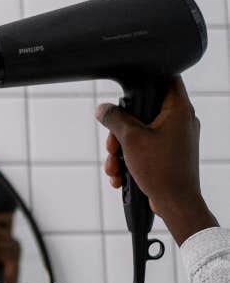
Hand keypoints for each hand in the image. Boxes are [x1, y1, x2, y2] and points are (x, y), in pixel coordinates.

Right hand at [95, 75, 217, 244]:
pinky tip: (121, 176)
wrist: (176, 203)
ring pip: (141, 133)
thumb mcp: (130, 139)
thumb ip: (114, 119)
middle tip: (113, 144)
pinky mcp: (170, 155)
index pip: (167, 78)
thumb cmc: (162, 171)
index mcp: (178, 110)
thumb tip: (103, 109)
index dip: (148, 80)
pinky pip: (146, 149)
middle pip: (144, 111)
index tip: (130, 91)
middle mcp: (180, 122)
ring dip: (122, 150)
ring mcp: (176, 139)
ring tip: (114, 166)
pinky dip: (131, 160)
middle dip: (121, 130)